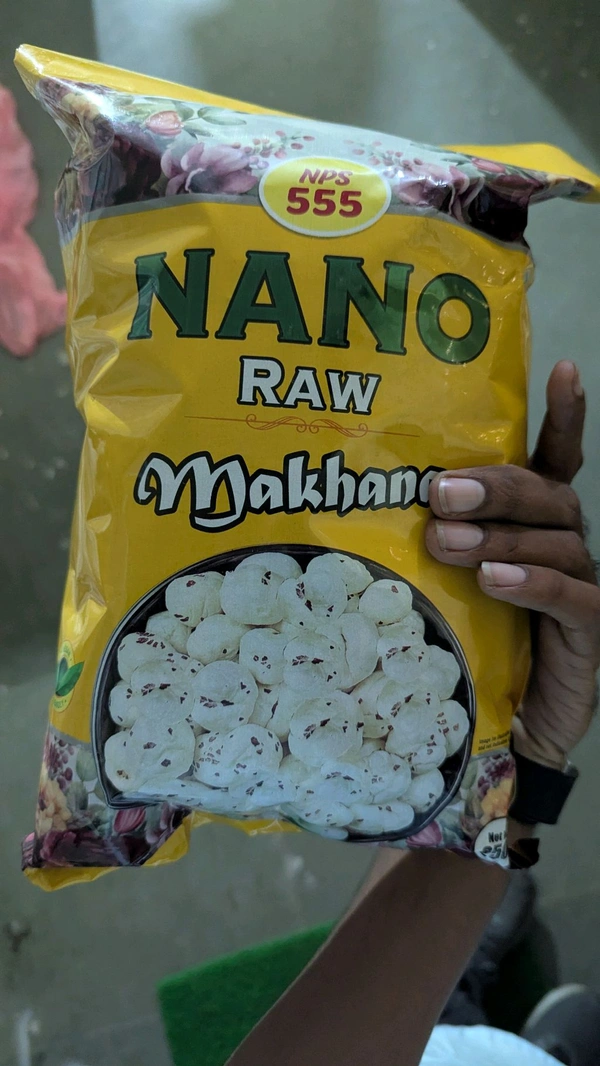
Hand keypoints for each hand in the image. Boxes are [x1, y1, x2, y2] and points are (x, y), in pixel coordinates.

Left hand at [426, 360, 599, 770]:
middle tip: (438, 495)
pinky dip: (531, 584)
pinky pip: (570, 597)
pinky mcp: (589, 631)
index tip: (562, 368)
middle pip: (547, 493)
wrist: (500, 721)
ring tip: (446, 543)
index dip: (564, 417)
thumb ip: (433, 537)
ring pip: (554, 541)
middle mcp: (563, 544)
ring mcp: (582, 585)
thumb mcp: (442, 577)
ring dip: (498, 536)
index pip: (555, 459)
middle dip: (494, 487)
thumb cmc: (467, 637)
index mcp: (533, 524)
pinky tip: (493, 581)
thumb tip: (372, 498)